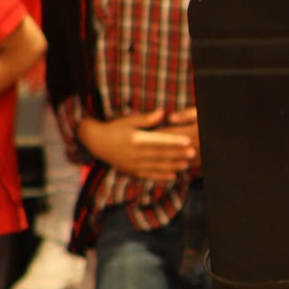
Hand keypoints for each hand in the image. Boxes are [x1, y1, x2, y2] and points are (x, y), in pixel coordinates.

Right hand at [78, 109, 196, 180]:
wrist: (95, 142)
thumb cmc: (114, 128)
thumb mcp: (129, 120)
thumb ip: (147, 119)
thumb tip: (163, 112)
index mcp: (135, 139)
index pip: (159, 141)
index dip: (174, 141)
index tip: (187, 141)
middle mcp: (134, 153)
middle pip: (160, 154)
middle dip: (177, 154)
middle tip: (192, 152)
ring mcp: (132, 164)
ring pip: (156, 166)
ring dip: (172, 166)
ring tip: (186, 165)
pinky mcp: (131, 171)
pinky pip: (148, 175)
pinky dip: (161, 176)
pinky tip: (173, 176)